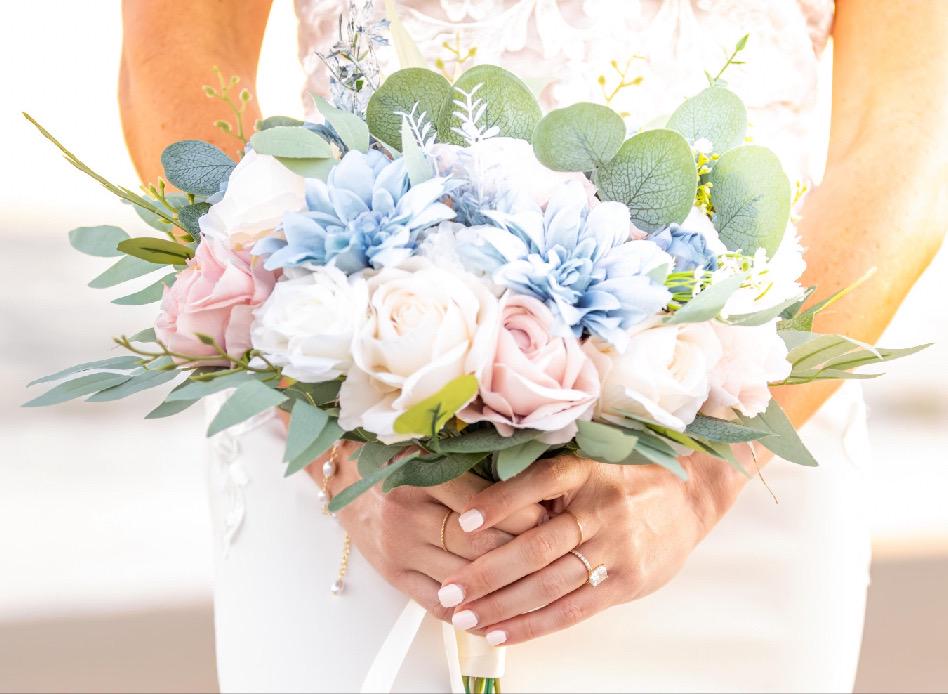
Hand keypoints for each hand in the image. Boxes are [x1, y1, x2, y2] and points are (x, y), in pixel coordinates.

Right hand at [306, 441, 545, 620]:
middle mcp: (407, 516)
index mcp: (420, 477)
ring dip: (504, 587)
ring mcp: (399, 550)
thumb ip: (474, 466)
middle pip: (480, 548)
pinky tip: (499, 612)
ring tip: (538, 580)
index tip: (553, 515)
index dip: (526, 516)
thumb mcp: (430, 449)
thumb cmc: (395, 456)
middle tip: (555, 551)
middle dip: (523, 553)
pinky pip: (438, 605)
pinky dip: (472, 613)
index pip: (486, 508)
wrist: (343, 475)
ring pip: (464, 580)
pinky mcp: (394, 575)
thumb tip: (534, 488)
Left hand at [438, 450, 751, 643]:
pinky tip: (503, 632)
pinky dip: (534, 624)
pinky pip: (572, 609)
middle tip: (450, 592)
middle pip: (535, 546)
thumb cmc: (626, 481)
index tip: (462, 523)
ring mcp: (614, 548)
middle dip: (487, 573)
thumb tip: (481, 500)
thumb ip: (546, 485)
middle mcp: (598, 509)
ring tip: (465, 618)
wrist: (689, 498)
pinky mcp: (626, 581)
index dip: (497, 504)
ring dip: (503, 605)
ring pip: (549, 584)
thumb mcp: (588, 465)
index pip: (536, 484)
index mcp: (583, 473)